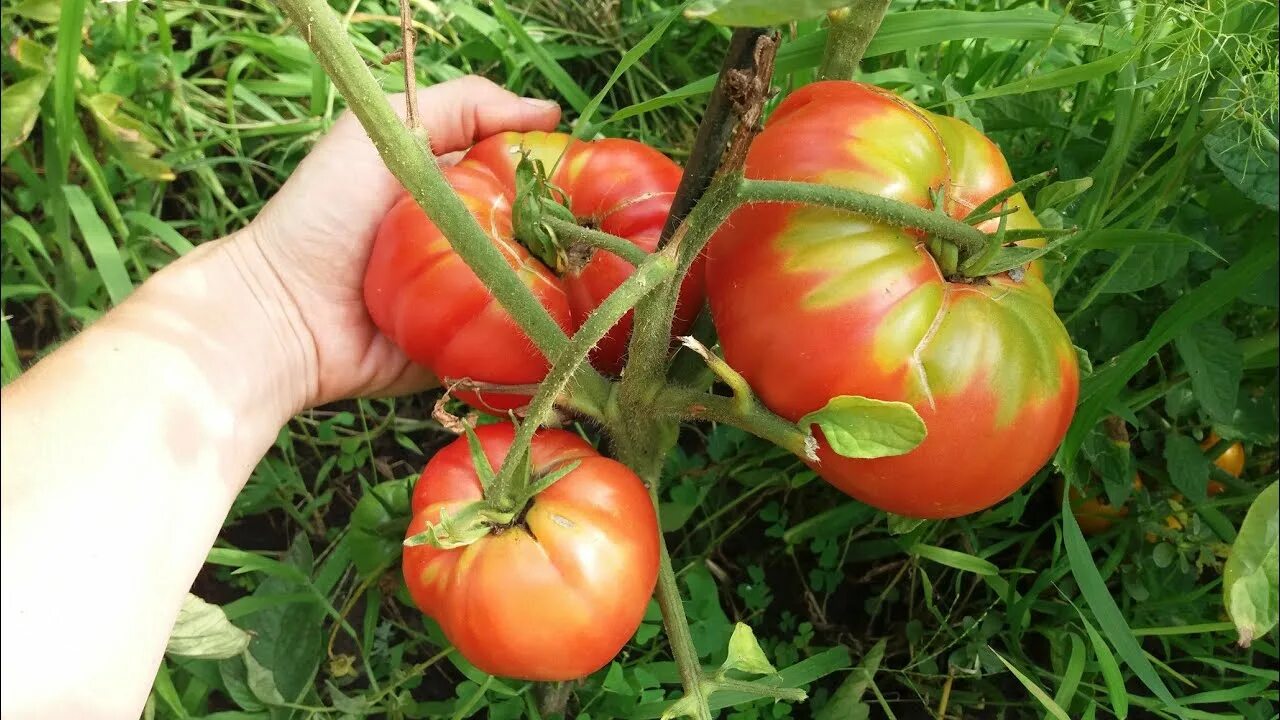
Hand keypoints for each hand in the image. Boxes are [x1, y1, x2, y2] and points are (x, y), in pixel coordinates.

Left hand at [234, 75, 560, 408]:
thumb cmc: (324, 214)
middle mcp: (465, 245)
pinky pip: (513, 344)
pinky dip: (534, 337)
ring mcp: (468, 301)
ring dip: (558, 289)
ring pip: (535, 292)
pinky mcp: (466, 352)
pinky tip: (565, 326)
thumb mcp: (380, 129)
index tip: (590, 175)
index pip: (523, 178)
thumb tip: (546, 112)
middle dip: (565, 235)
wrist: (284, 313)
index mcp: (452, 193)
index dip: (555, 175)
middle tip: (594, 234)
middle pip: (539, 236)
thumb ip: (458, 106)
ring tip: (590, 283)